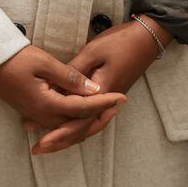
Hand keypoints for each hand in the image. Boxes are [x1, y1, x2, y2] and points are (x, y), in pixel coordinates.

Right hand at [0, 45, 126, 155]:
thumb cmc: (14, 59)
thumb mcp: (44, 63)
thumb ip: (70, 77)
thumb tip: (94, 88)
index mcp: (48, 104)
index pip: (84, 107)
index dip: (105, 102)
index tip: (123, 96)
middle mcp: (43, 115)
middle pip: (78, 122)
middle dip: (100, 115)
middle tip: (119, 104)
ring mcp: (37, 115)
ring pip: (69, 124)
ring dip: (88, 118)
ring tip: (107, 108)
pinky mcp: (34, 111)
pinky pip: (59, 121)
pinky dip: (74, 118)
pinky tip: (82, 110)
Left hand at [25, 17, 166, 153]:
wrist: (148, 38)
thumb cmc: (120, 42)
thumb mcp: (93, 52)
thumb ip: (74, 72)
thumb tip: (54, 89)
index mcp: (102, 93)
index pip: (78, 121)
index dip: (59, 133)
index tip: (41, 142)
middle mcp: (106, 102)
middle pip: (83, 129)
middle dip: (61, 140)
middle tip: (39, 149)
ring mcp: (110, 100)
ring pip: (89, 126)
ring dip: (69, 136)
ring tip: (49, 142)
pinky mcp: (110, 96)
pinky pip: (93, 117)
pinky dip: (79, 125)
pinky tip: (67, 125)